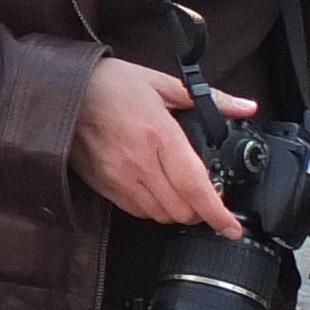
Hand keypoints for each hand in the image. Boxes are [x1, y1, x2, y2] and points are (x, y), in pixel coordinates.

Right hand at [71, 59, 253, 234]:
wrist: (64, 92)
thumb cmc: (109, 84)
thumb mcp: (162, 83)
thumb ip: (209, 99)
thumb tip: (245, 107)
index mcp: (159, 135)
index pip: (195, 187)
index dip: (217, 213)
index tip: (231, 227)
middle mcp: (139, 162)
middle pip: (180, 210)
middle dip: (200, 211)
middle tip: (208, 199)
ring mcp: (119, 177)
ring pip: (159, 215)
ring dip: (177, 211)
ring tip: (182, 195)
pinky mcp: (104, 185)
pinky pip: (136, 211)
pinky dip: (153, 208)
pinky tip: (156, 190)